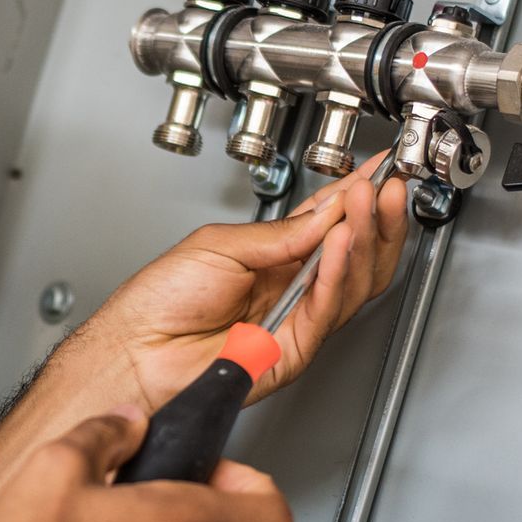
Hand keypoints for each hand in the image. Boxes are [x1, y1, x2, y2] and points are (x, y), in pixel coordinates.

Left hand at [77, 152, 408, 411]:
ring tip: (366, 204)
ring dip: (365, 238)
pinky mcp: (292, 350)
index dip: (358, 198)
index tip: (378, 170)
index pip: (329, 224)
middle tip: (385, 187)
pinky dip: (339, 273)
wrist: (136, 351)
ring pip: (353, 282)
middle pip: (355, 256)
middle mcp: (290, 289)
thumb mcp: (219, 245)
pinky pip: (327, 309)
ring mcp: (295, 321)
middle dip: (376, 218)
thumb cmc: (159, 303)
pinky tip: (343, 243)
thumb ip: (279, 233)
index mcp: (273, 259)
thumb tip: (327, 212)